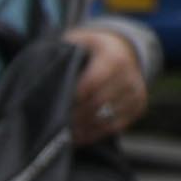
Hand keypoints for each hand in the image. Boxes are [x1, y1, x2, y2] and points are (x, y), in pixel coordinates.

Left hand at [64, 21, 150, 143]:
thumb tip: (42, 73)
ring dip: (83, 128)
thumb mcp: (77, 42)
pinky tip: (76, 137)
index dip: (73, 98)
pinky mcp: (138, 107)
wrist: (121, 49)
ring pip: (107, 118)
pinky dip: (95, 134)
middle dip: (75, 115)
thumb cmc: (89, 48)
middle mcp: (130, 75)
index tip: (55, 106)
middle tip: (55, 124)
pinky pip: (116, 126)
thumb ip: (63, 54)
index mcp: (114, 58)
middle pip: (98, 103)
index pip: (92, 83)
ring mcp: (136, 92)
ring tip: (62, 133)